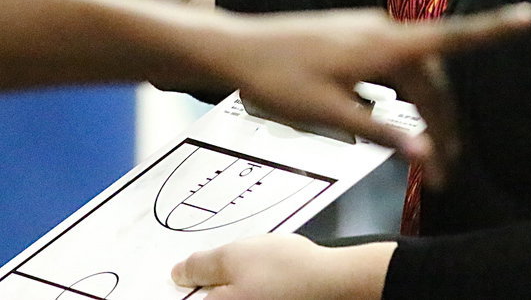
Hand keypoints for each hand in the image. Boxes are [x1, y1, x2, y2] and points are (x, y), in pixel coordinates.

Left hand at [172, 235, 394, 299]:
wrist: (333, 282)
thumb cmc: (286, 270)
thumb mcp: (236, 255)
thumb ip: (201, 264)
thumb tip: (177, 273)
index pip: (184, 298)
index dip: (182, 282)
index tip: (183, 270)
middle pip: (208, 297)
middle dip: (208, 281)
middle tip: (219, 261)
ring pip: (231, 295)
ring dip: (230, 282)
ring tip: (247, 264)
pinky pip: (251, 294)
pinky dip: (250, 286)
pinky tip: (265, 273)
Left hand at [208, 4, 530, 178]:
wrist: (234, 47)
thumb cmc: (277, 79)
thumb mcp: (327, 114)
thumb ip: (378, 131)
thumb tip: (424, 151)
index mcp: (384, 44)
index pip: (451, 37)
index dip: (493, 29)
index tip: (528, 17)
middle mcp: (384, 30)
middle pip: (434, 78)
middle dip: (446, 123)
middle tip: (444, 172)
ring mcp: (371, 31)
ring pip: (416, 74)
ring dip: (425, 112)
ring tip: (425, 156)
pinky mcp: (358, 36)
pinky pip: (397, 67)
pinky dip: (406, 96)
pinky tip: (397, 120)